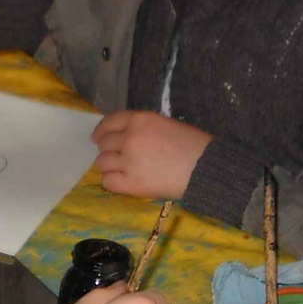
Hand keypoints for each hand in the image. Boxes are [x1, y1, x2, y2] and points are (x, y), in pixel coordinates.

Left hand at [96, 110, 211, 197]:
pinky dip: (112, 182)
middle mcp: (130, 138)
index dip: (101, 131)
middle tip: (116, 158)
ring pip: (102, 163)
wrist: (205, 168)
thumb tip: (124, 138)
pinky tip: (122, 182)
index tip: (97, 138)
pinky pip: (108, 182)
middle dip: (108, 151)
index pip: (109, 122)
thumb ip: (143, 128)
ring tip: (120, 171)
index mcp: (140, 120)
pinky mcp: (131, 183)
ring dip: (109, 167)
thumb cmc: (192, 145)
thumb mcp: (165, 124)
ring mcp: (128, 161)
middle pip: (104, 144)